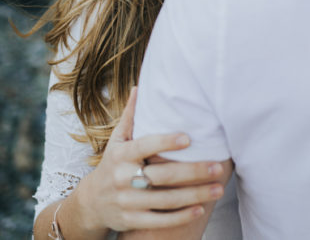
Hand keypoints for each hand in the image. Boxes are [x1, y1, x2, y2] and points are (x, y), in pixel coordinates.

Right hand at [74, 87, 225, 232]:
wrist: (91, 203)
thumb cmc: (112, 165)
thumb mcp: (117, 141)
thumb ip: (131, 117)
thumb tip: (140, 87)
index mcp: (120, 155)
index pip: (144, 146)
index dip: (165, 142)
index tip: (188, 138)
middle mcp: (122, 178)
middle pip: (161, 176)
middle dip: (192, 172)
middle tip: (218, 167)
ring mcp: (126, 202)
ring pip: (165, 200)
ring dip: (195, 195)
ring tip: (218, 189)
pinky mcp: (131, 222)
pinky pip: (160, 221)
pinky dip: (181, 216)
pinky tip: (200, 209)